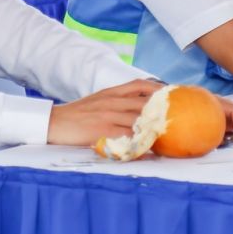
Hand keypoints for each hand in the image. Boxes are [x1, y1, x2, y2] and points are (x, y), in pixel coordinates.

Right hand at [46, 79, 162, 145]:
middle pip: (144, 102)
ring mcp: (108, 115)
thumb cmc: (75, 115)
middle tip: (179, 117)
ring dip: (155, 127)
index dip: (158, 88)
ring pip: (139, 119)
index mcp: (110, 92)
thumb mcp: (97, 101)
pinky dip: (139, 142)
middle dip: (163, 109)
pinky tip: (149, 149)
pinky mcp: (103, 131)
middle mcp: (112, 101)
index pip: (139, 84)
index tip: (173, 93)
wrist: (52, 122)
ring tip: (170, 135)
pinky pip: (126, 136)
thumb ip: (115, 102)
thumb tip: (136, 111)